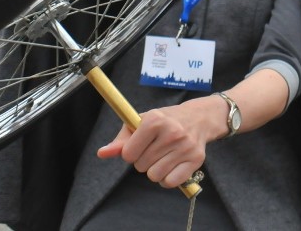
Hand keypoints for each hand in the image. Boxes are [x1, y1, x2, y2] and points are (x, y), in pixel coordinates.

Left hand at [97, 100, 216, 188]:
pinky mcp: (196, 160)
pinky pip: (170, 182)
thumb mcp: (141, 122)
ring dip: (155, 170)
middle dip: (143, 161)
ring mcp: (185, 147)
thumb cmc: (165, 120)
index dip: (130, 153)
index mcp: (155, 120)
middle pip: (141, 166)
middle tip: (154, 149)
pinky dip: (167, 179)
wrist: (198, 118)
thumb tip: (102, 153)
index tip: (139, 146)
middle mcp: (171, 132)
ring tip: (163, 157)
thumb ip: (121, 140)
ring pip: (154, 176)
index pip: (128, 154)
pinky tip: (171, 166)